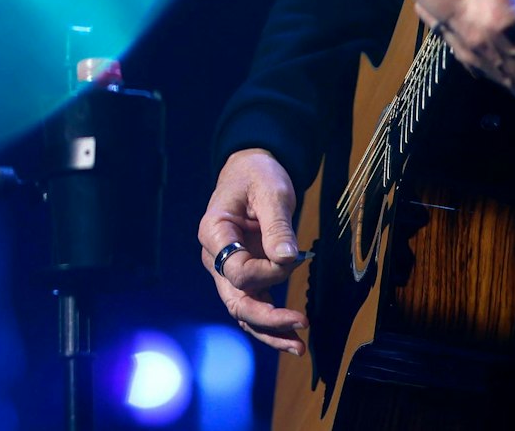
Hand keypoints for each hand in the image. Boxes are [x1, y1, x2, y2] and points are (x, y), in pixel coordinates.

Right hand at [197, 149, 307, 353]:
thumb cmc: (257, 176)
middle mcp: (214, 258)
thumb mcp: (271, 192)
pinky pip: (253, 305)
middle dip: (267, 318)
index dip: (267, 273)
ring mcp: (227, 270)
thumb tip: (287, 259)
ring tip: (298, 345)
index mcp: (214, 234)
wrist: (252, 170)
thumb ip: (277, 226)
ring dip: (270, 330)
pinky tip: (292, 336)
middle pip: (235, 300)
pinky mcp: (244, 276)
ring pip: (243, 311)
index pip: (236, 270)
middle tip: (301, 323)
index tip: (293, 259)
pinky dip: (271, 323)